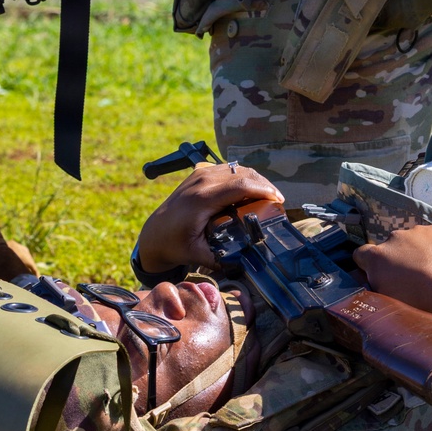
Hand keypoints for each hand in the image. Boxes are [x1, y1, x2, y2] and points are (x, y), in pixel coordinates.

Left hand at [135, 162, 283, 274]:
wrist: (153, 234)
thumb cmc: (174, 244)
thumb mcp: (197, 254)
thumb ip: (220, 258)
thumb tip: (246, 262)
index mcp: (202, 199)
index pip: (241, 185)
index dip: (264, 190)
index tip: (278, 200)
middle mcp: (201, 181)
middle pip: (242, 173)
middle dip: (264, 184)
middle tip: (277, 200)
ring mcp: (200, 174)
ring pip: (236, 168)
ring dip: (255, 179)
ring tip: (267, 196)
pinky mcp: (200, 173)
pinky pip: (228, 169)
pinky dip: (242, 177)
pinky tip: (250, 190)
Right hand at [354, 223, 431, 314]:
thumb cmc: (421, 304)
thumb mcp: (388, 300)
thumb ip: (372, 284)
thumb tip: (361, 277)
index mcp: (378, 257)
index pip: (362, 254)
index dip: (368, 264)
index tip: (381, 273)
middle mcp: (395, 238)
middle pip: (391, 246)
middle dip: (399, 258)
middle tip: (414, 277)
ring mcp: (419, 230)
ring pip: (415, 239)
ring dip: (420, 251)